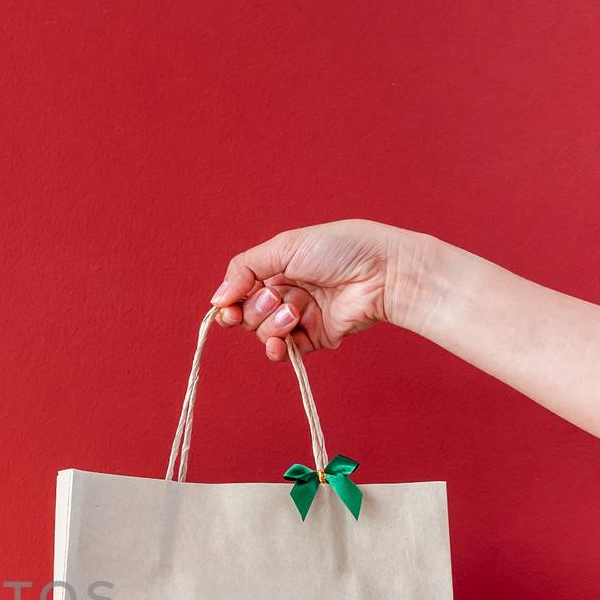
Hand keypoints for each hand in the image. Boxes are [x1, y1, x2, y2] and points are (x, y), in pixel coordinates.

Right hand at [209, 219, 428, 359]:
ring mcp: (300, 317)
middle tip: (277, 297)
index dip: (229, 302)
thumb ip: (245, 269)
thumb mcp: (286, 246)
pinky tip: (281, 344)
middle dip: (256, 309)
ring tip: (296, 312)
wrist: (383, 272)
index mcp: (277, 268)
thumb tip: (216, 299)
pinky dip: (278, 350)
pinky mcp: (315, 337)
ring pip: (263, 333)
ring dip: (273, 325)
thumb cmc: (341, 249)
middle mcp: (286, 292)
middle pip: (248, 314)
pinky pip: (285, 352)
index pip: (239, 291)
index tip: (226, 308)